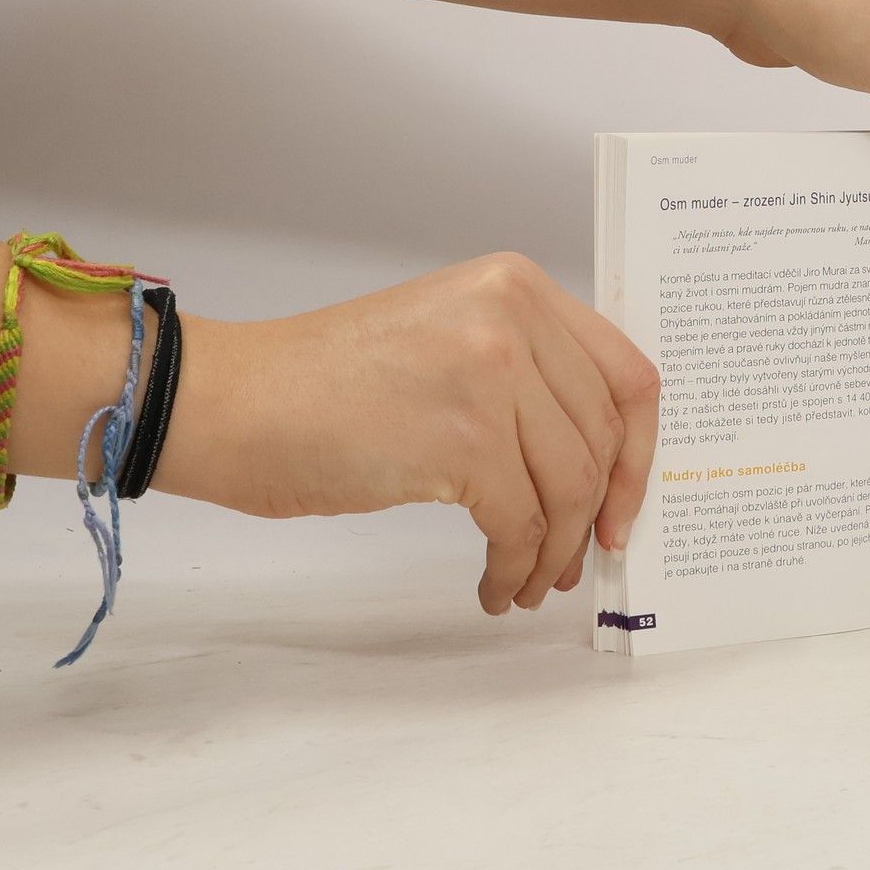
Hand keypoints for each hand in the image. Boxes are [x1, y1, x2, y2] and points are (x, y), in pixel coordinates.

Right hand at [169, 254, 659, 613]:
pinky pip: (520, 523)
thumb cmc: (324, 385)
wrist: (229, 402)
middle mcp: (513, 314)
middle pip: (603, 434)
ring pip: (569, 485)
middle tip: (578, 557)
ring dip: (556, 550)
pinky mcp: (462, 438)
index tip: (623, 504)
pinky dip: (516, 566)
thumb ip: (524, 373)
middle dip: (598, 510)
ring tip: (531, 581)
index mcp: (516, 284)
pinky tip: (495, 585)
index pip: (626, 372)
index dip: (639, 450)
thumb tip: (593, 461)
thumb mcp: (447, 339)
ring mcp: (490, 373)